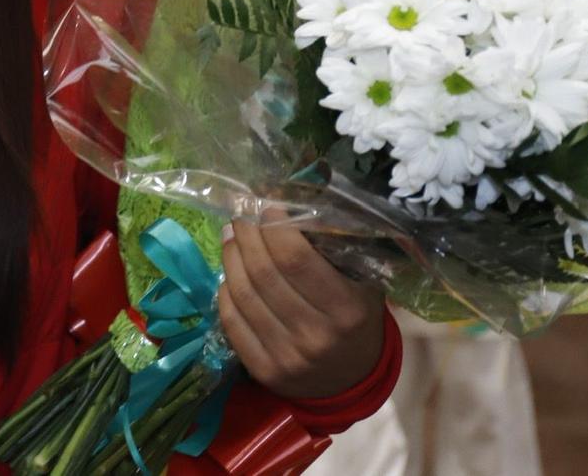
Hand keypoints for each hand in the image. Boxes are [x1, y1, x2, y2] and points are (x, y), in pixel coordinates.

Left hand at [219, 221, 385, 401]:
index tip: (267, 208)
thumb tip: (288, 208)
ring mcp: (287, 357)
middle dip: (247, 236)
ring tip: (231, 236)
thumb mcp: (362, 282)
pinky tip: (229, 273)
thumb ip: (335, 249)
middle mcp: (316, 336)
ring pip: (242, 294)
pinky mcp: (264, 371)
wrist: (353, 379)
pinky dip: (225, 290)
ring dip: (231, 257)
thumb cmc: (357, 319)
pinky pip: (231, 321)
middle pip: (263, 273)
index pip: (296, 259)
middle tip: (242, 216)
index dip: (274, 227)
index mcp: (346, 310)